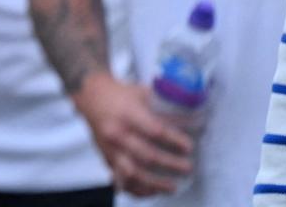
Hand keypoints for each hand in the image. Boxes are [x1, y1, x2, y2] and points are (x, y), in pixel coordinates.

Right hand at [73, 72, 192, 195]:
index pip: (155, 131)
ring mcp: (110, 148)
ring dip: (154, 183)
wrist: (91, 96)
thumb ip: (166, 107)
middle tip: (187, 168)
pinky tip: (151, 191)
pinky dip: (136, 188)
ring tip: (172, 187)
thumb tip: (194, 120)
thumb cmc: (121, 94)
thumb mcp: (144, 93)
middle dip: (170, 164)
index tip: (189, 147)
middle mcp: (117, 133)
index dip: (174, 141)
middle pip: (146, 155)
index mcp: (128, 114)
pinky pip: (120, 179)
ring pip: (132, 172)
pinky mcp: (106, 157)